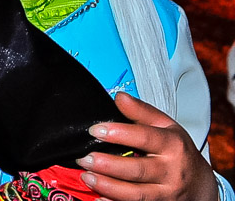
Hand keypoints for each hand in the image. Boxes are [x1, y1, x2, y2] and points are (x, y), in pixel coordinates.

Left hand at [77, 92, 217, 200]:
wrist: (201, 187)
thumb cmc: (179, 152)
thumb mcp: (167, 127)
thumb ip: (142, 111)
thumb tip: (119, 97)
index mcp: (172, 146)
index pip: (145, 138)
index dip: (119, 133)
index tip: (96, 130)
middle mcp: (171, 172)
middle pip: (138, 170)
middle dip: (108, 165)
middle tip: (85, 158)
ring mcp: (166, 194)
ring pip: (136, 194)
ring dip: (107, 186)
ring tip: (86, 176)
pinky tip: (98, 198)